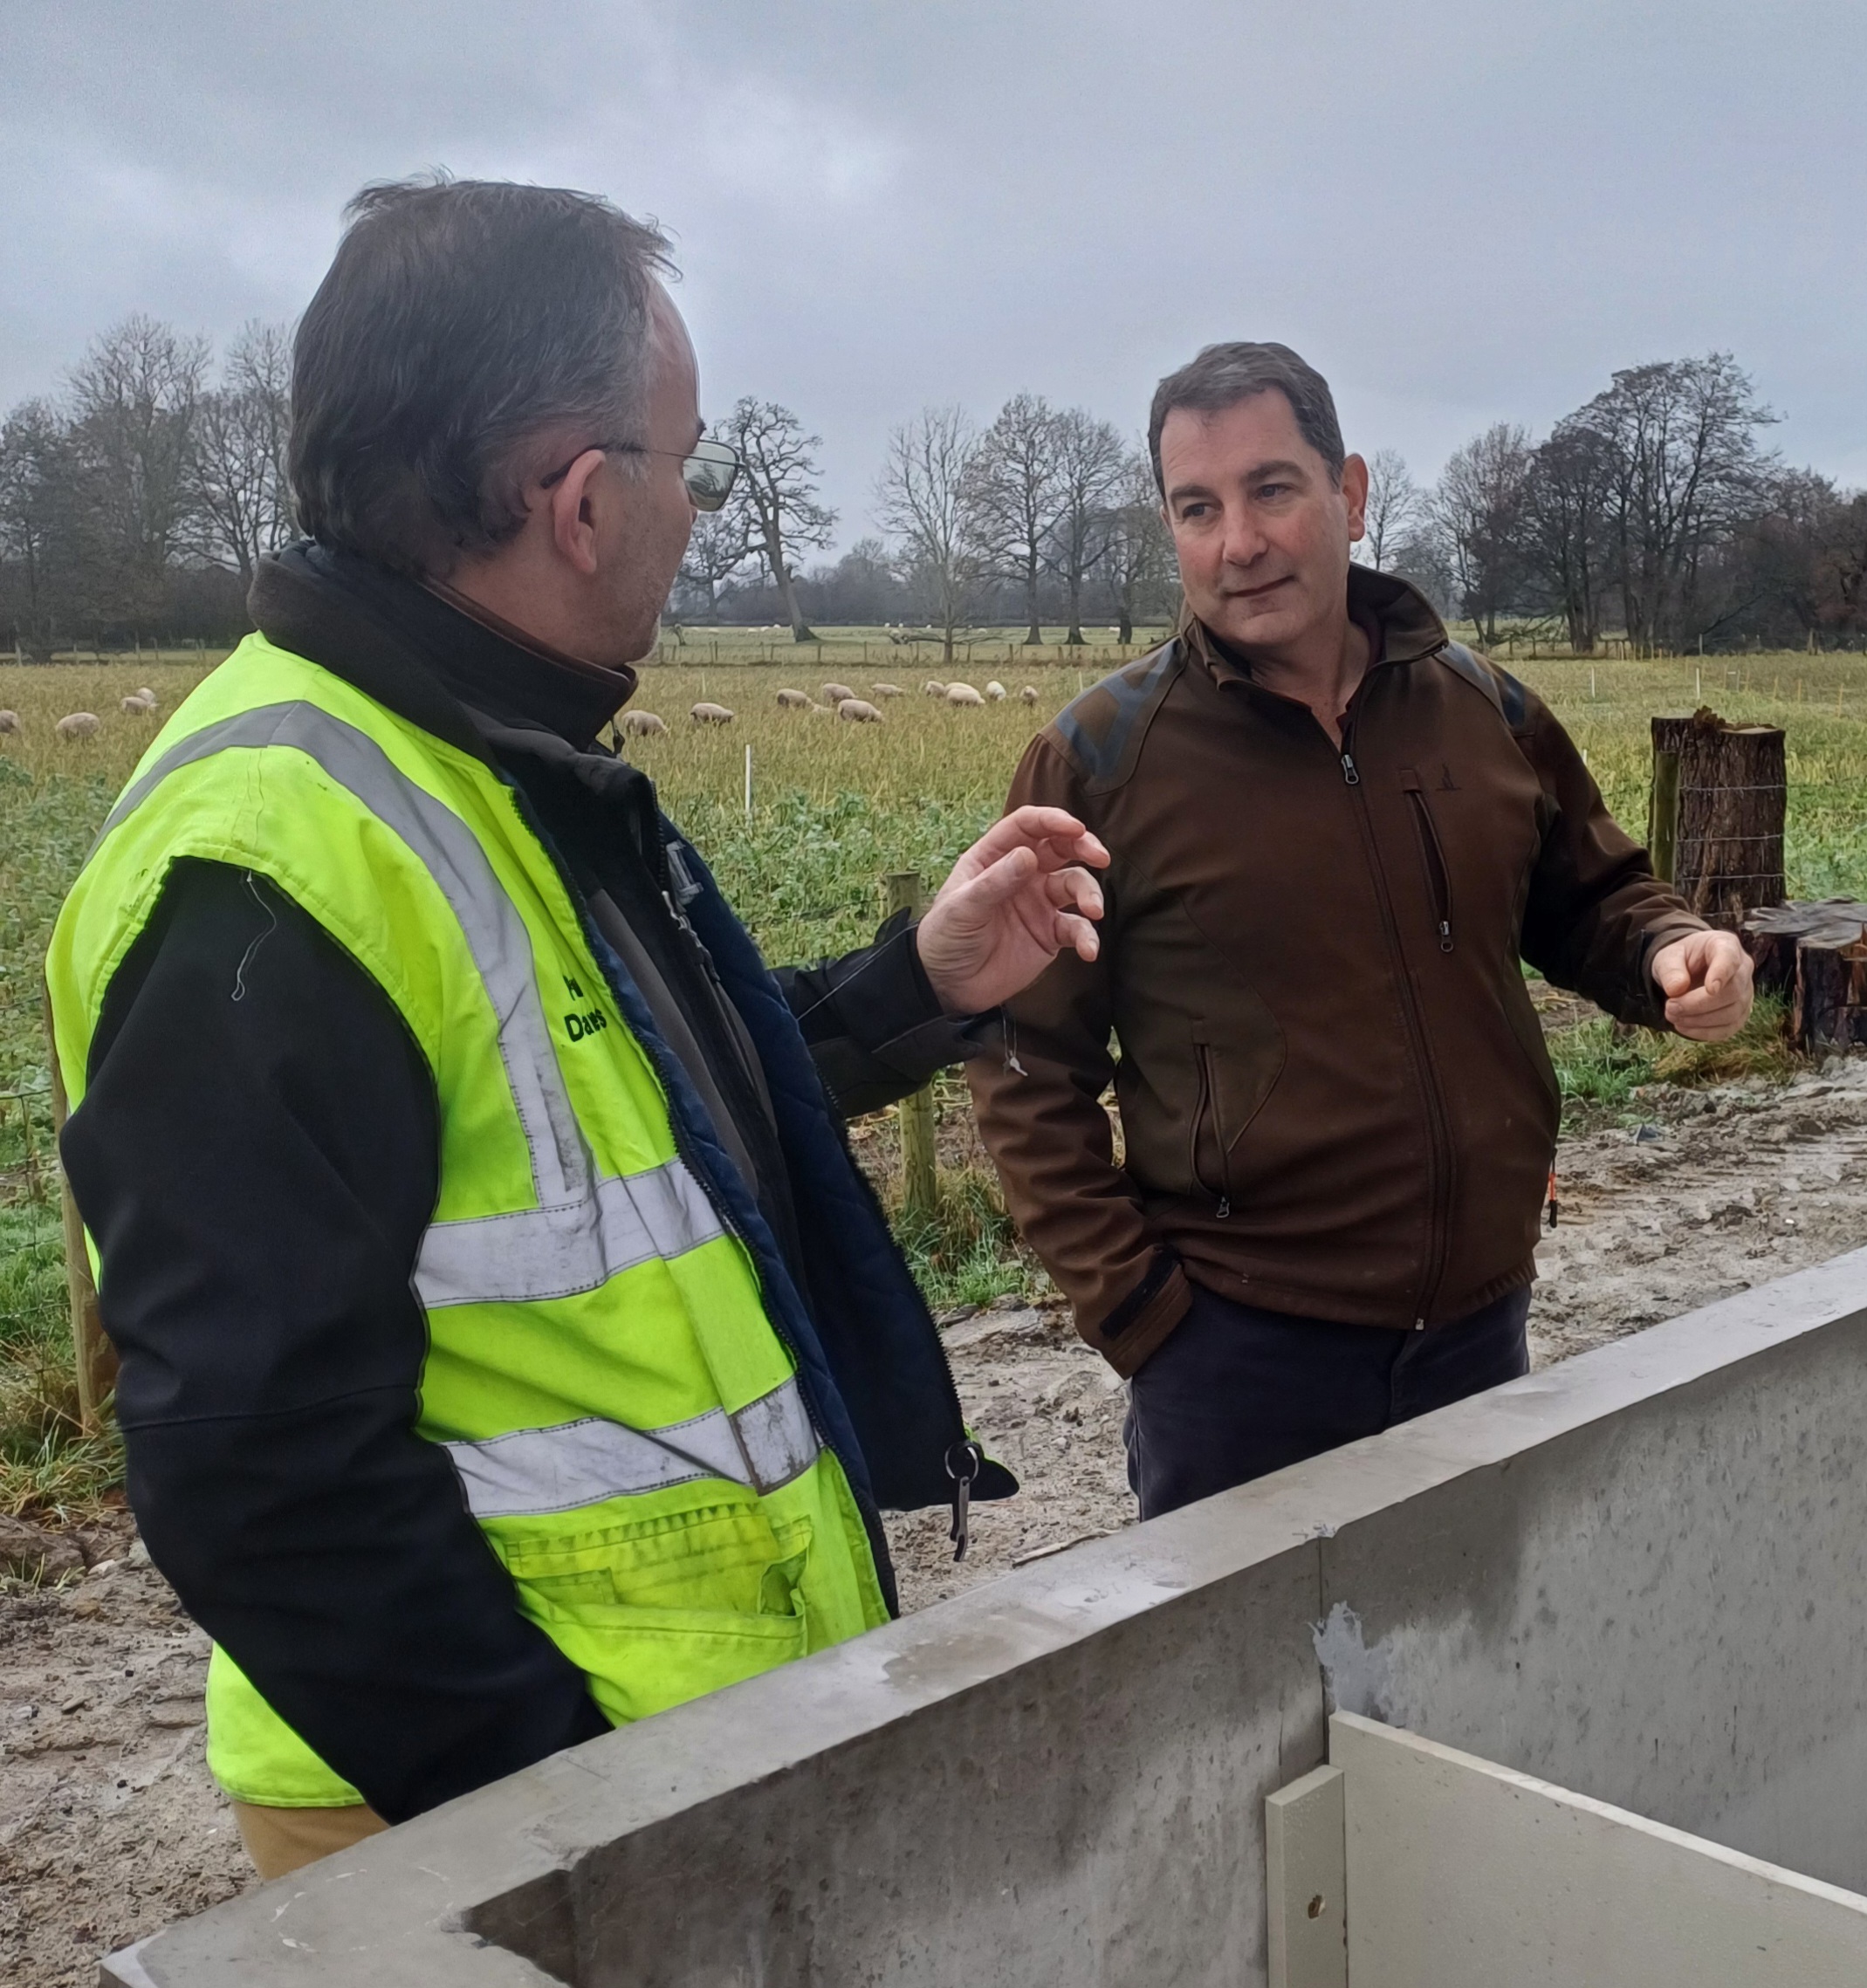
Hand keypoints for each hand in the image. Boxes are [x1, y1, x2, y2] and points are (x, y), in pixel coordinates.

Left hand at [915, 806, 1109, 1012]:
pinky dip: (1087, 937)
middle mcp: (1021, 874)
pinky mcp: (1050, 934)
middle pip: (1060, 847)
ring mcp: (1039, 903)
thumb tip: (1027, 856)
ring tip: (1094, 912)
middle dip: (1084, 847)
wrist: (948, 986)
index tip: (1076, 828)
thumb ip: (995, 882)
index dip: (1052, 821)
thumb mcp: (963, 907)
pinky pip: (1076, 928)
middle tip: (1100, 857)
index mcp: (994, 857)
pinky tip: (1089, 950)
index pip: (1027, 827)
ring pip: (1075, 885)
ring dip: (1089, 894)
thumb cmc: (945, 937)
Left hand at [1650, 929, 1753, 1040]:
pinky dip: (1704, 1032)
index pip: (1730, 958)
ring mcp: (1746, 993)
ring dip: (1700, 1020)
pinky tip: (1683, 1027)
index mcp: (1725, 945)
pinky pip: (1728, 1028)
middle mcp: (1743, 969)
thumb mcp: (1667, 957)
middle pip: (1733, 991)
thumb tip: (1676, 989)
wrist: (1686, 971)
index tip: (1710, 989)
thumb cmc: (1680, 960)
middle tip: (1670, 1008)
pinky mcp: (1740, 1014)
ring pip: (1732, 1013)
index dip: (1722, 974)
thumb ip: (1670, 969)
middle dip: (1699, 1004)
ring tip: (1672, 1016)